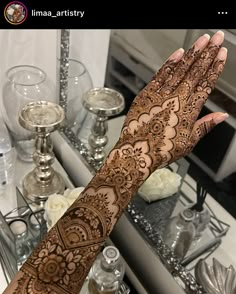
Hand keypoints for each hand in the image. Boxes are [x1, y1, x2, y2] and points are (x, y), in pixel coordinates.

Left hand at [115, 31, 227, 179]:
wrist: (136, 152)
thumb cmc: (161, 150)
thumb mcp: (188, 142)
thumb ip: (205, 126)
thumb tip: (221, 116)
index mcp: (189, 110)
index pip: (206, 84)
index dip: (215, 68)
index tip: (222, 55)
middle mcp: (177, 99)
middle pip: (196, 72)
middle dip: (208, 53)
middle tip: (217, 38)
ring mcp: (161, 94)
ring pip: (179, 69)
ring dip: (192, 53)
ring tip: (202, 40)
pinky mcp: (146, 94)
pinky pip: (160, 75)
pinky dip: (169, 63)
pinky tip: (177, 53)